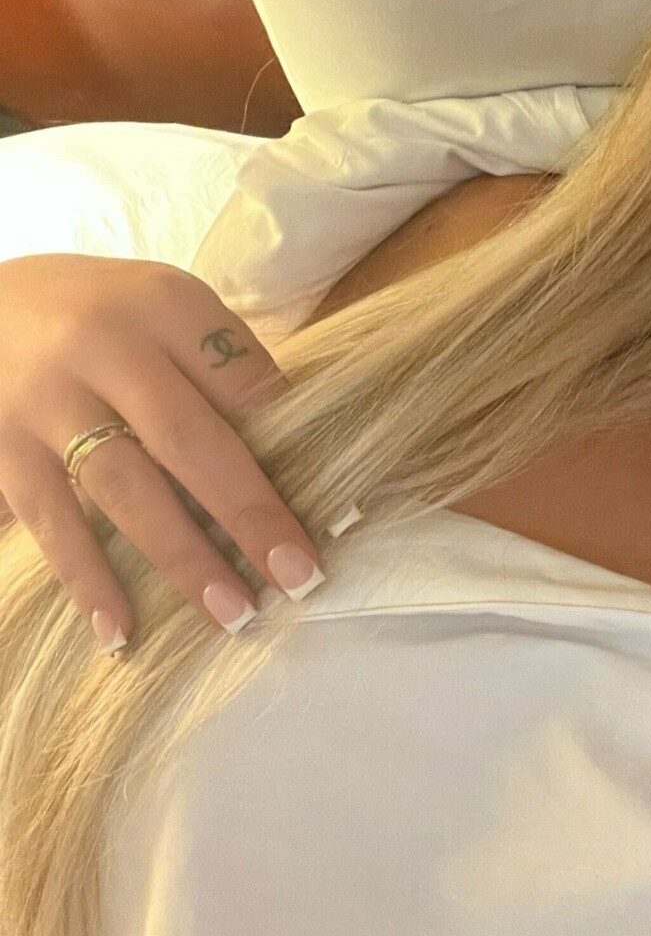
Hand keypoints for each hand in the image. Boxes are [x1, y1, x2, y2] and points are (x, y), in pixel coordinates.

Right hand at [0, 254, 340, 651]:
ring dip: (184, 557)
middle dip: (249, 514)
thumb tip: (300, 465)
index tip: (333, 513)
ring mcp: (47, 401)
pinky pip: (52, 521)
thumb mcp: (167, 311)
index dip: (291, 450)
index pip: (243, 383)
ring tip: (234, 612)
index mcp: (165, 306)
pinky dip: (87, 579)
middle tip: (298, 575)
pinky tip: (122, 629)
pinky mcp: (1, 447)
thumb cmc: (104, 317)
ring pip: (123, 488)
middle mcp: (105, 348)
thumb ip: (223, 373)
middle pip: (189, 439)